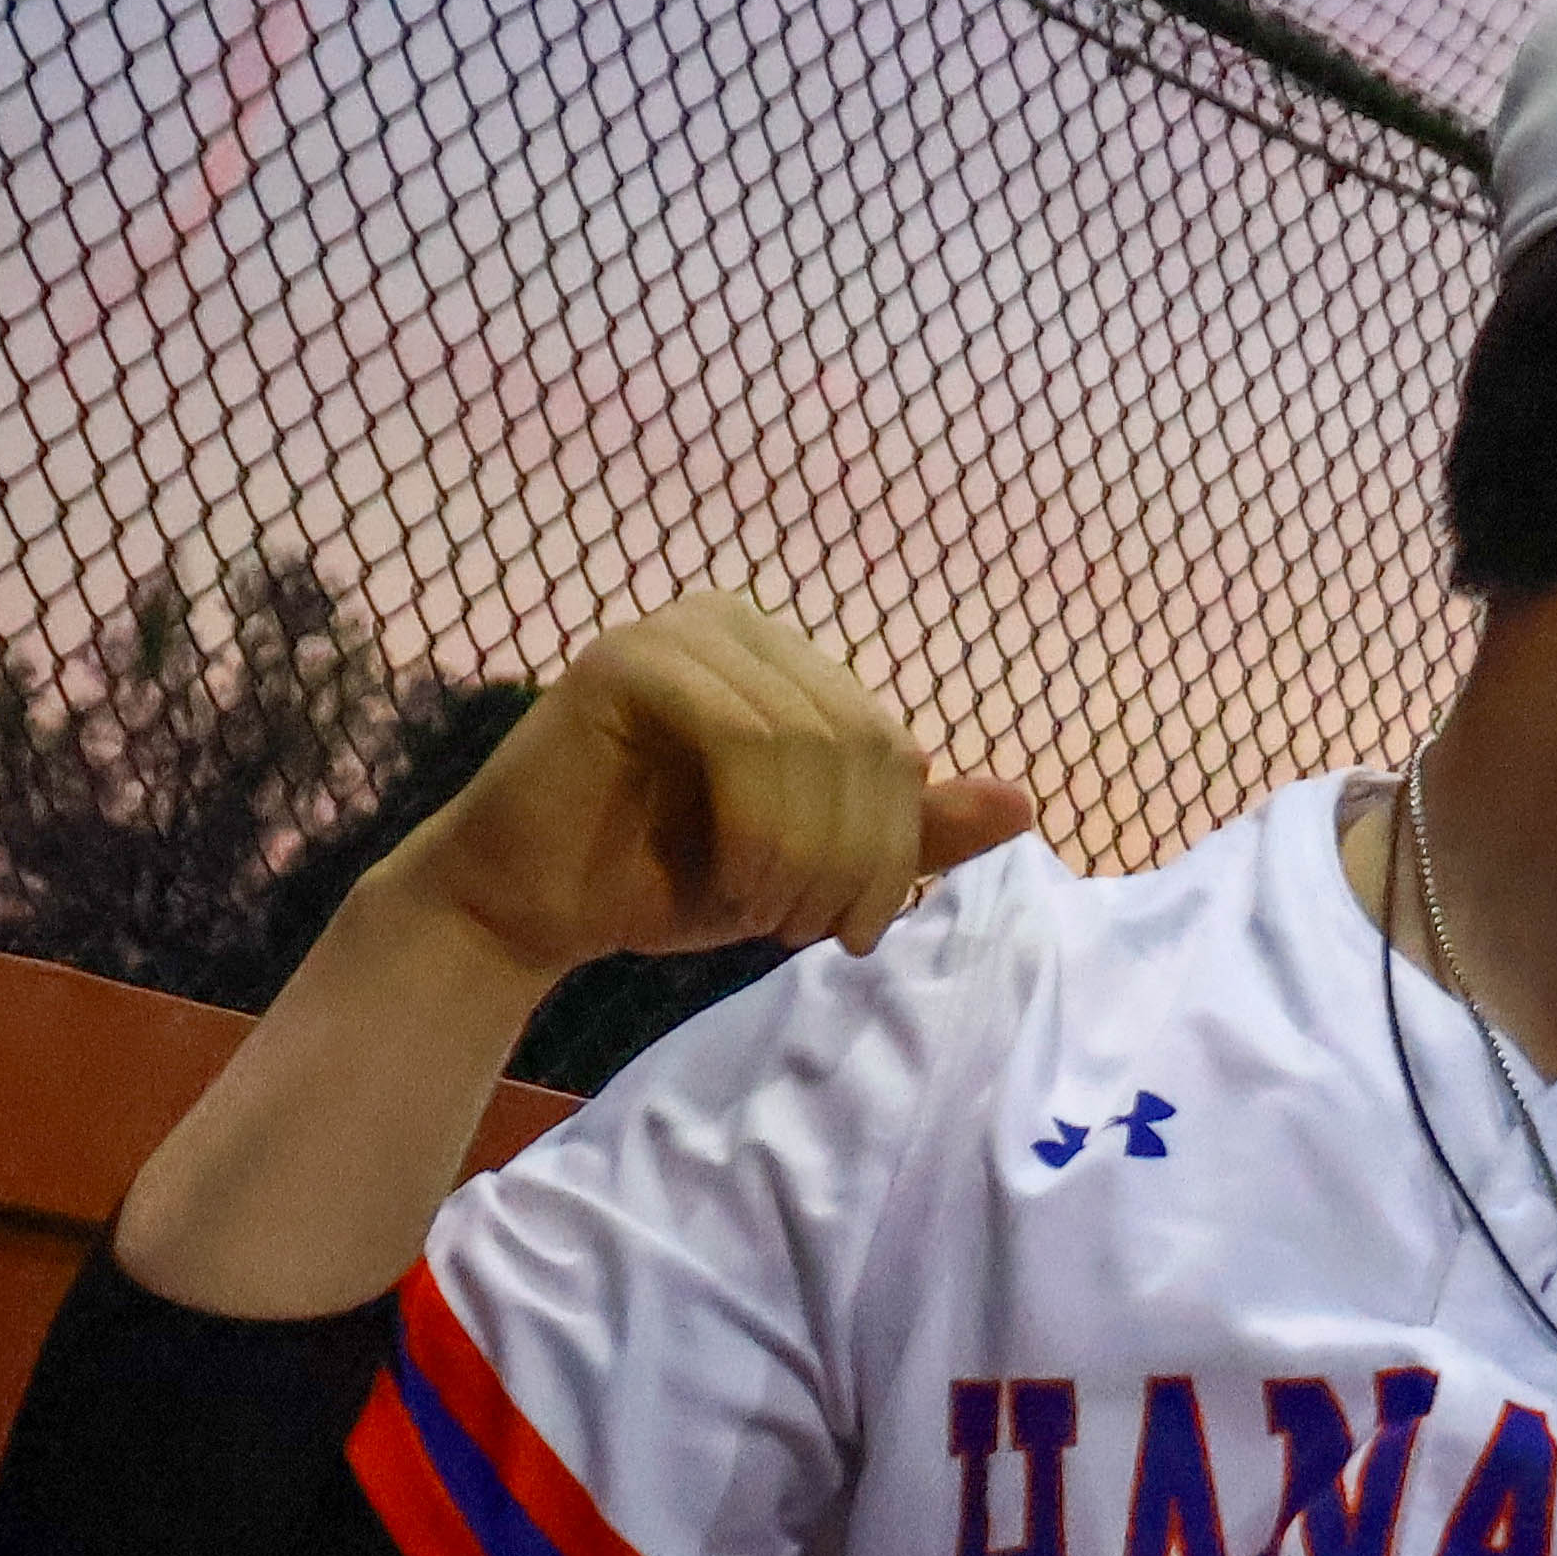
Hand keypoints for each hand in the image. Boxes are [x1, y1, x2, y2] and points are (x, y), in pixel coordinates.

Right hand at [382, 591, 1033, 981]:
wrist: (532, 907)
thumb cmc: (671, 879)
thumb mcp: (814, 863)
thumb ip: (911, 833)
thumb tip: (1023, 802)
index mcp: (789, 659)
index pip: (897, 745)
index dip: (896, 847)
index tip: (856, 929)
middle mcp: (738, 622)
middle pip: (864, 742)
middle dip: (856, 858)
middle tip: (812, 933)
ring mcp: (679, 630)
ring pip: (809, 744)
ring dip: (805, 855)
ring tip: (769, 916)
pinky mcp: (628, 660)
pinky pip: (741, 740)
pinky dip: (756, 832)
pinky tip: (734, 885)